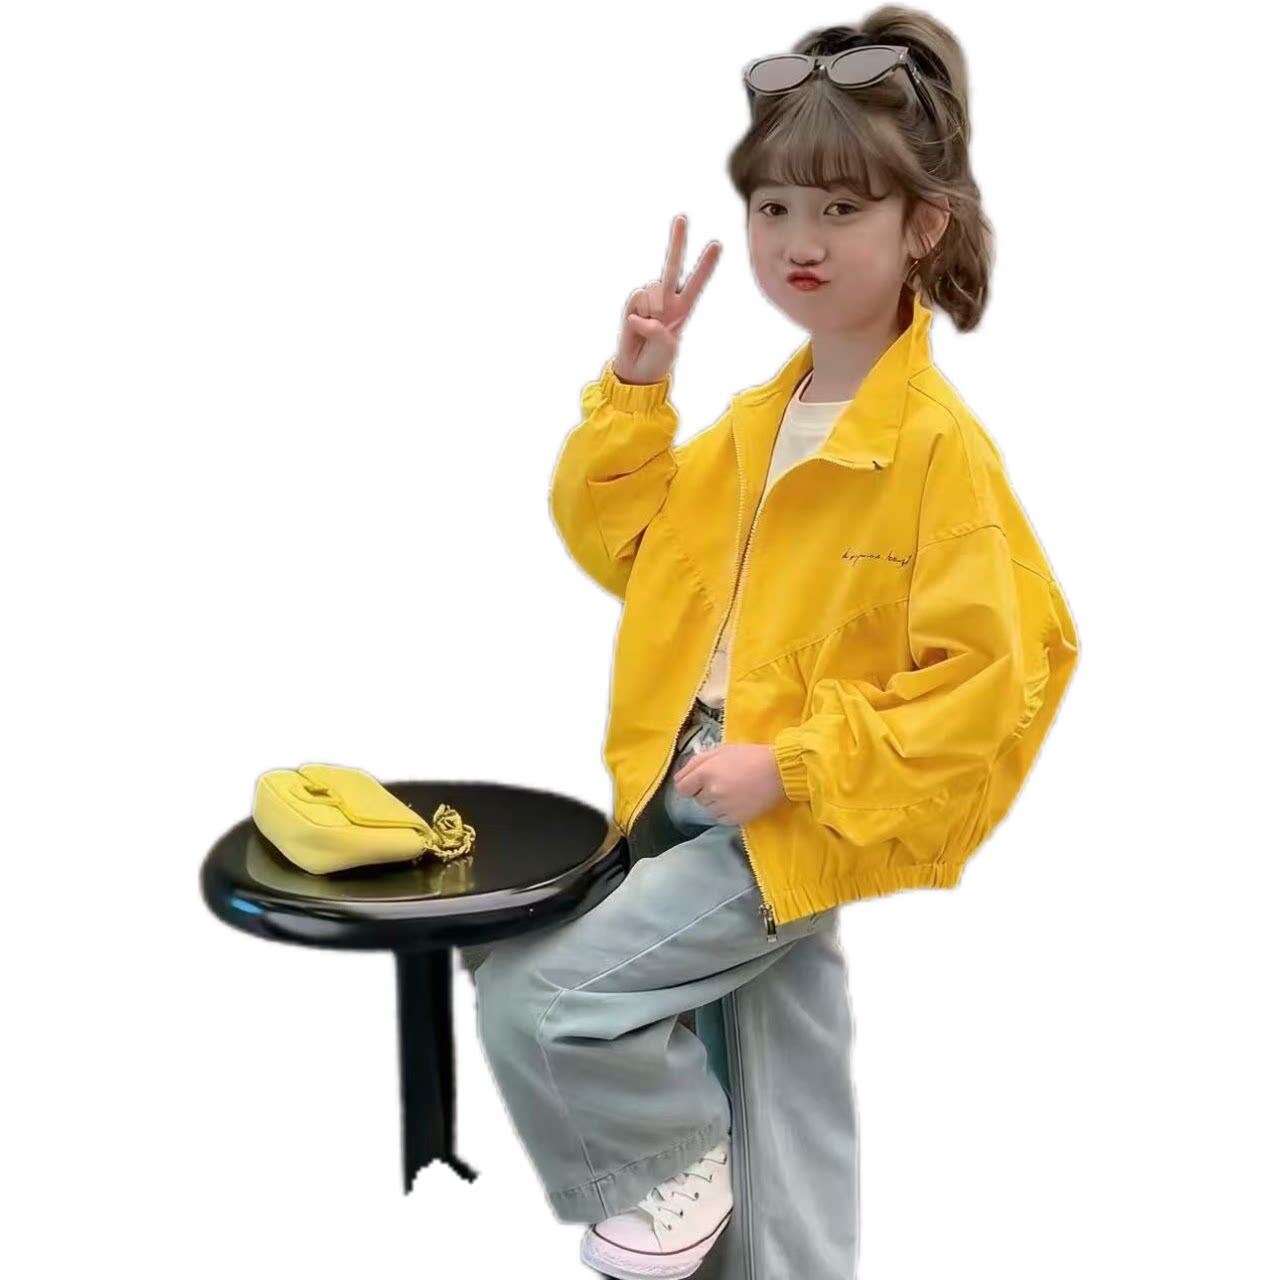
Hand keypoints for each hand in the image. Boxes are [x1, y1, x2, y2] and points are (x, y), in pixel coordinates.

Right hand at [614, 213, 720, 385]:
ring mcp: (649, 299)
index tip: (717, 244)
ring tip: (650, 326)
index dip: (706, 265)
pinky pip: (637, 298)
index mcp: (683, 307)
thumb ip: (659, 330)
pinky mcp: (632, 303)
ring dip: (653, 309)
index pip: (697, 282)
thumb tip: (641, 315)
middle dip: (677, 242)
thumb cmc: (658, 359)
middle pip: (672, 265)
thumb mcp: (669, 347)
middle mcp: (666, 298)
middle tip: (682, 217)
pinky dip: (638, 313)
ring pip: (653, 288)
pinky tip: (636, 325)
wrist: (636, 369)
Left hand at [671, 742, 786, 824]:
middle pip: (696, 798)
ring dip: (716, 802)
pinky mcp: (735, 818)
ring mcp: (724, 806)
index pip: (682, 787)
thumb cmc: (752, 756)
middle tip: (723, 782)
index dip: (689, 784)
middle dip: (705, 791)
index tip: (697, 782)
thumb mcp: (723, 749)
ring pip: (708, 810)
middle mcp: (712, 791)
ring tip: (733, 792)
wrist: (779, 771)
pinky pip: (720, 819)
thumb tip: (682, 776)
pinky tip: (738, 801)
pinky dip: (726, 812)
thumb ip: (698, 761)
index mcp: (706, 771)